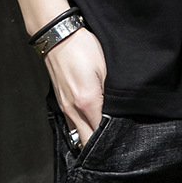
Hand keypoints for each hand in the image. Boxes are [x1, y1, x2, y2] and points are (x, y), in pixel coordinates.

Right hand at [44, 27, 106, 146]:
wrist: (59, 36)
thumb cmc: (82, 47)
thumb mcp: (104, 68)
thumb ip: (110, 93)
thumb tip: (116, 111)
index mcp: (87, 102)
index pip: (100, 134)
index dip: (112, 139)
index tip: (122, 138)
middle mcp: (73, 110)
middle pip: (87, 141)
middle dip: (100, 146)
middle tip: (115, 142)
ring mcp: (65, 108)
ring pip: (77, 135)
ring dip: (89, 138)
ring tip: (103, 135)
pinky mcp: (61, 102)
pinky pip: (71, 125)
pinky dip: (80, 129)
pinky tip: (90, 123)